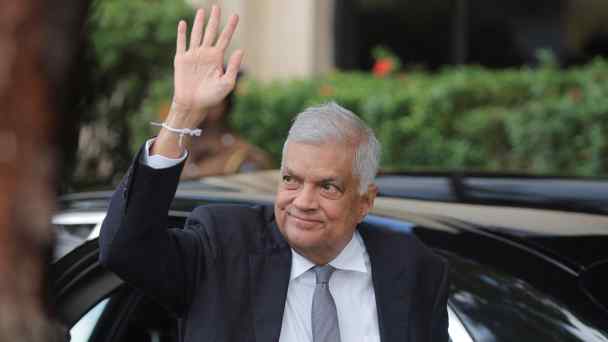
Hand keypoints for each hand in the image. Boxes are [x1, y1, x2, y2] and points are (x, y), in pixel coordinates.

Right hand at [171, 5, 242, 126]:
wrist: (193, 104)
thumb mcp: (227, 83)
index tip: (236, 15)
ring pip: (196, 34)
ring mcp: (193, 55)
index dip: (230, 27)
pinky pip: (181, 43)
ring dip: (198, 22)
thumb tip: (240, 49)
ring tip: (202, 11)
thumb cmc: (212, 97)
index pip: (225, 38)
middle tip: (217, 6)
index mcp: (217, 58)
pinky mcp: (181, 59)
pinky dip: (182, 33)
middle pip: (210, 32)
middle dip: (214, 20)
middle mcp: (205, 54)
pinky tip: (183, 23)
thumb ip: (233, 66)